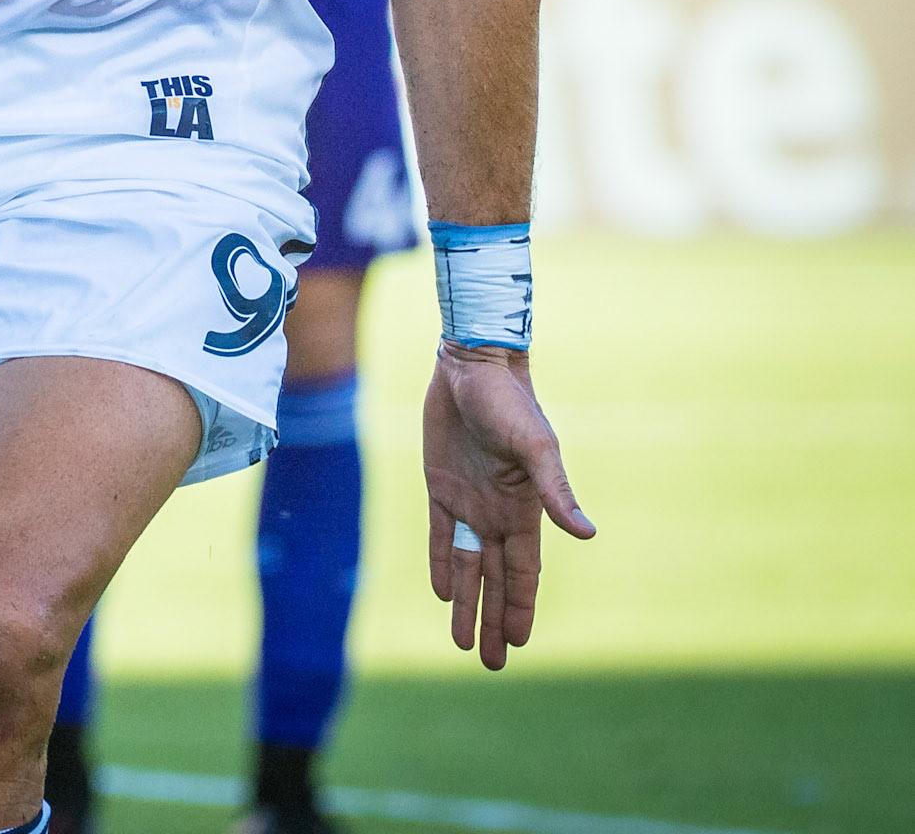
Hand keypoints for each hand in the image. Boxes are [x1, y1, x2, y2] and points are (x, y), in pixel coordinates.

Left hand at [423, 342, 594, 668]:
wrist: (473, 365)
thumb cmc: (510, 402)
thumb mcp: (536, 447)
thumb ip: (556, 491)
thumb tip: (586, 533)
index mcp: (524, 510)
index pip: (524, 573)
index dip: (521, 608)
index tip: (519, 646)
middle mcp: (498, 512)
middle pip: (498, 579)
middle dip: (495, 619)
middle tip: (492, 663)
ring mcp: (469, 500)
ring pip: (470, 565)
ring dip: (467, 602)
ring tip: (462, 642)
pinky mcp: (441, 484)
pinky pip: (442, 534)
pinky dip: (443, 562)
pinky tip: (443, 591)